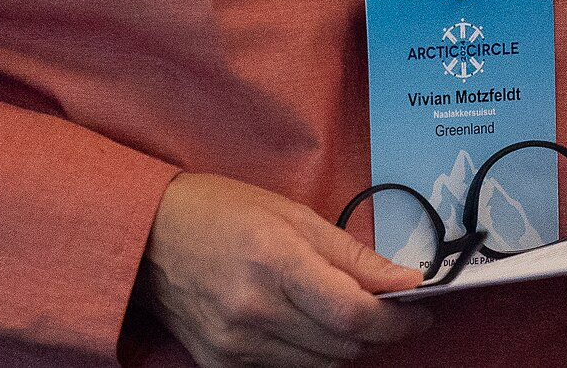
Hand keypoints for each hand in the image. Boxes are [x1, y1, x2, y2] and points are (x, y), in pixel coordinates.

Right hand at [136, 172, 432, 366]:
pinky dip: (311, 355)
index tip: (419, 311)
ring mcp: (236, 345)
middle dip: (380, 333)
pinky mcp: (222, 366)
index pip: (353, 313)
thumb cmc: (220, 212)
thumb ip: (351, 254)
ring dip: (348, 346)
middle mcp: (254, 310)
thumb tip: (406, 279)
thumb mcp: (291, 214)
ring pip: (322, 366)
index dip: (396, 320)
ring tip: (348, 315)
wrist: (147, 237)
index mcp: (275, 261)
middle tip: (391, 311)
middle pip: (344, 346)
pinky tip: (308, 327)